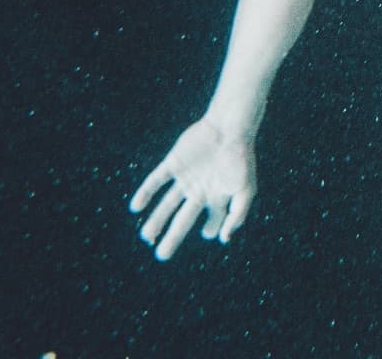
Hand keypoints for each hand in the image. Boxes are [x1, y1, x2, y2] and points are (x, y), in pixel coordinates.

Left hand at [130, 117, 256, 261]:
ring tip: (146, 236)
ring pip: (167, 203)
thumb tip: (224, 238)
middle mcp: (199, 188)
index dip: (209, 229)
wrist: (230, 125)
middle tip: (161, 255)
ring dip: (156, 219)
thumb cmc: (241, 157)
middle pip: (182, 218)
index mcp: (217, 194)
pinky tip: (135, 207)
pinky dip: (145, 193)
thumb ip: (237, 215)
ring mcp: (186, 177)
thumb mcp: (246, 189)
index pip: (211, 219)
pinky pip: (156, 180)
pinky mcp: (174, 163)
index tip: (207, 233)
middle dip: (172, 237)